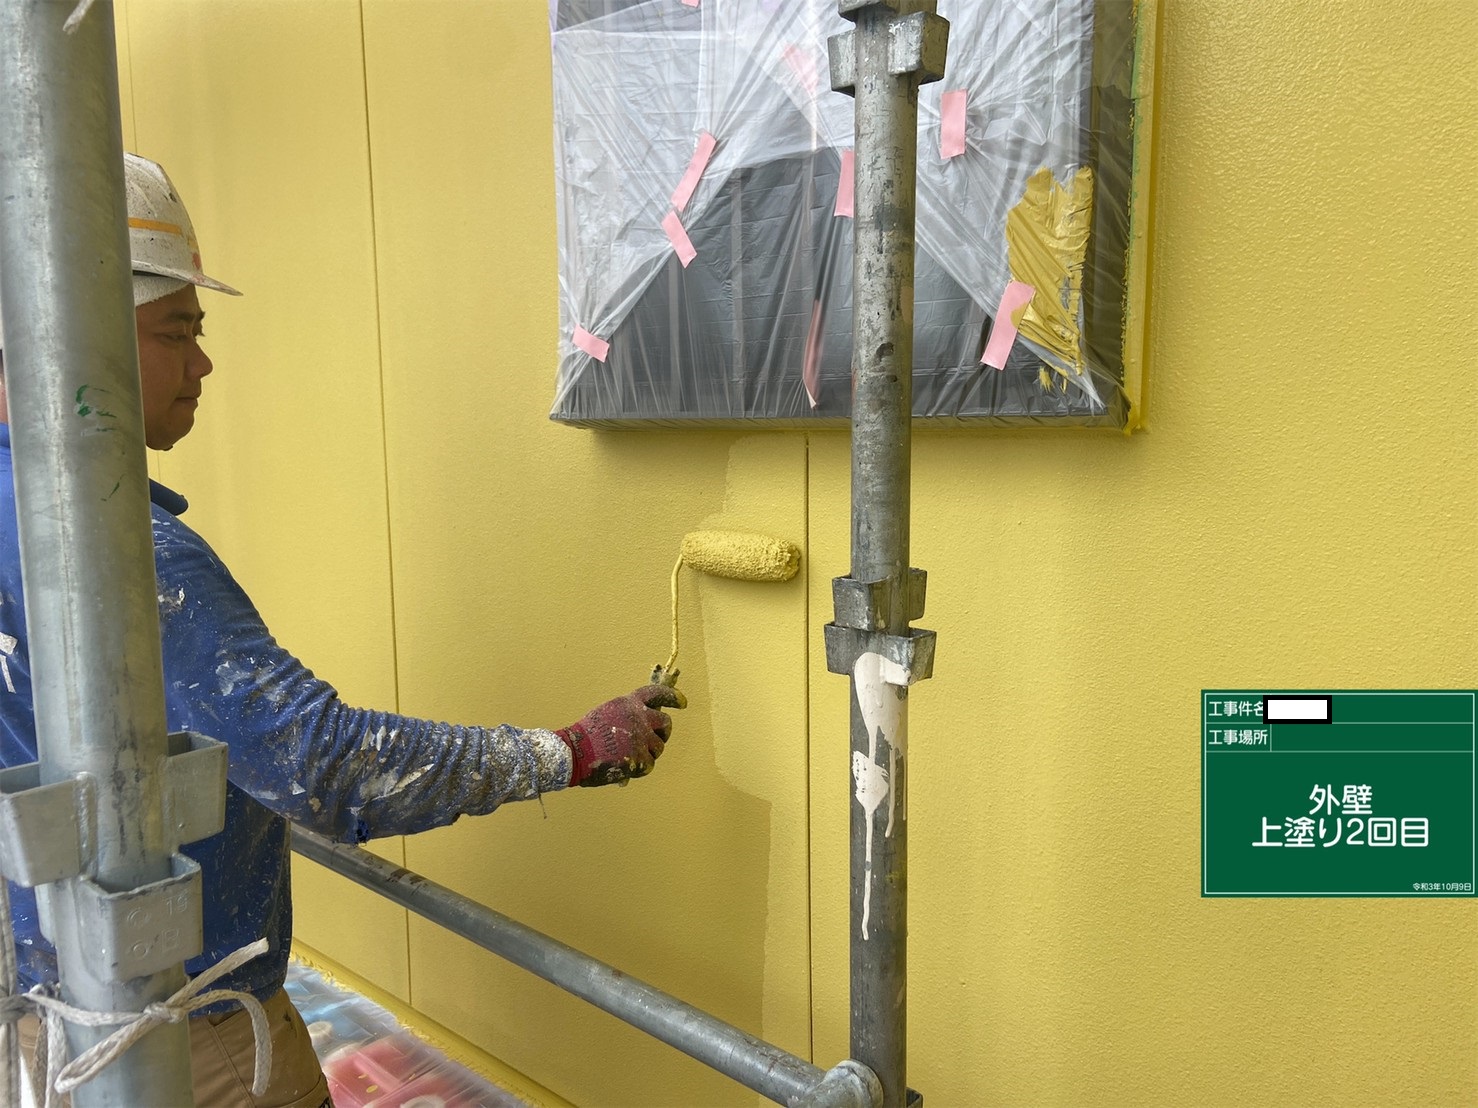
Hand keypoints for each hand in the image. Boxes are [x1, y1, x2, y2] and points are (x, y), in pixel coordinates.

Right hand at [556, 685, 683, 786]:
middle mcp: (639, 717)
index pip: (657, 693)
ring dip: (649, 753)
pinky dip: (640, 769)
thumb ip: (627, 716)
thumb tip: (645, 726)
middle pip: (665, 722)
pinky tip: (625, 767)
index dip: (672, 697)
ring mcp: (641, 738)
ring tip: (630, 756)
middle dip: (663, 732)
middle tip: (656, 740)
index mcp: (629, 703)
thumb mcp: (608, 713)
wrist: (573, 752)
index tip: (682, 703)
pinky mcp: (640, 758)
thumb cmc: (586, 736)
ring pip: (659, 747)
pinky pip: (649, 765)